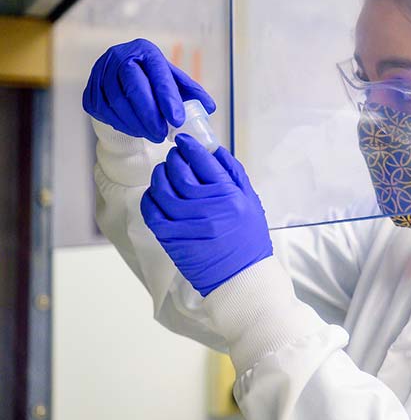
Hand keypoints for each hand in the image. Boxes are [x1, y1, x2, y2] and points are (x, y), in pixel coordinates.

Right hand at [83, 38, 215, 141]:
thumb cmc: (153, 82)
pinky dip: (123, 125)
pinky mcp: (89, 93)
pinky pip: (105, 113)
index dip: (168, 98)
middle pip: (134, 87)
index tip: (178, 119)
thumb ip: (192, 93)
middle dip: (151, 115)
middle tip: (164, 134)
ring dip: (138, 124)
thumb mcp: (174, 83)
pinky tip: (137, 130)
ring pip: (117, 103)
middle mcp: (119, 57)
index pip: (157, 74)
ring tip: (154, 135)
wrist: (122, 83)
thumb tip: (209, 107)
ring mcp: (100, 74)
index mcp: (145, 51)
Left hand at [140, 134, 272, 295]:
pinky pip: (152, 212)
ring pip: (162, 190)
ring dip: (160, 176)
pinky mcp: (172, 239)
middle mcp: (208, 209)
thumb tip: (214, 150)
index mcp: (230, 197)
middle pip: (180, 173)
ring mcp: (187, 225)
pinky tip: (155, 195)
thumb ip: (234, 175)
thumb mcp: (251, 202)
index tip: (184, 141)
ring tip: (164, 173)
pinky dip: (149, 199)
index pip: (204, 161)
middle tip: (174, 156)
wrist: (241, 278)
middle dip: (174, 159)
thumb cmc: (249, 240)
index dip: (190, 147)